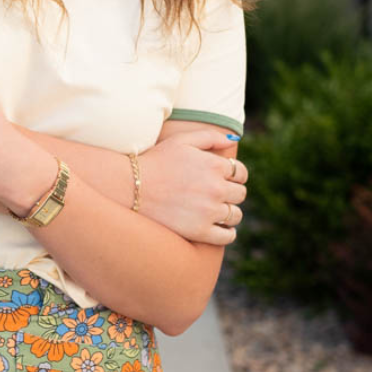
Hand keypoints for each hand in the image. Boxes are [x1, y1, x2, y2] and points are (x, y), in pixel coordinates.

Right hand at [139, 128, 247, 244]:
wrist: (131, 188)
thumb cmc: (155, 162)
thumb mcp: (182, 141)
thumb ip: (210, 136)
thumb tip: (233, 140)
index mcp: (215, 165)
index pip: (241, 173)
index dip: (235, 176)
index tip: (225, 181)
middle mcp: (216, 188)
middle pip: (240, 194)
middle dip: (231, 193)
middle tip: (217, 196)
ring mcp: (209, 211)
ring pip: (235, 215)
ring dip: (230, 213)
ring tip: (216, 212)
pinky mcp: (200, 231)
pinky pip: (227, 235)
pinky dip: (227, 232)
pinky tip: (219, 228)